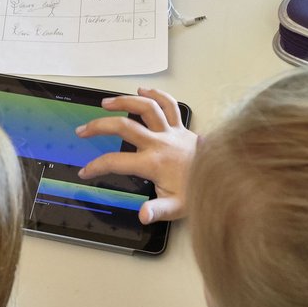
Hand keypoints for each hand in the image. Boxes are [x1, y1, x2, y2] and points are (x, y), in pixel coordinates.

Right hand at [75, 87, 196, 223]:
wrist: (223, 180)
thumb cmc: (198, 193)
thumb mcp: (176, 208)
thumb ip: (157, 211)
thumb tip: (142, 215)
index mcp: (153, 163)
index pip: (116, 162)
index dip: (96, 166)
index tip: (86, 171)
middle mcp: (160, 143)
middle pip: (124, 127)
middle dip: (99, 126)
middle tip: (84, 129)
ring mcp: (171, 132)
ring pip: (145, 108)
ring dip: (124, 102)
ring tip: (106, 103)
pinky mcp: (181, 127)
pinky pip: (168, 105)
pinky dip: (155, 95)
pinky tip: (142, 91)